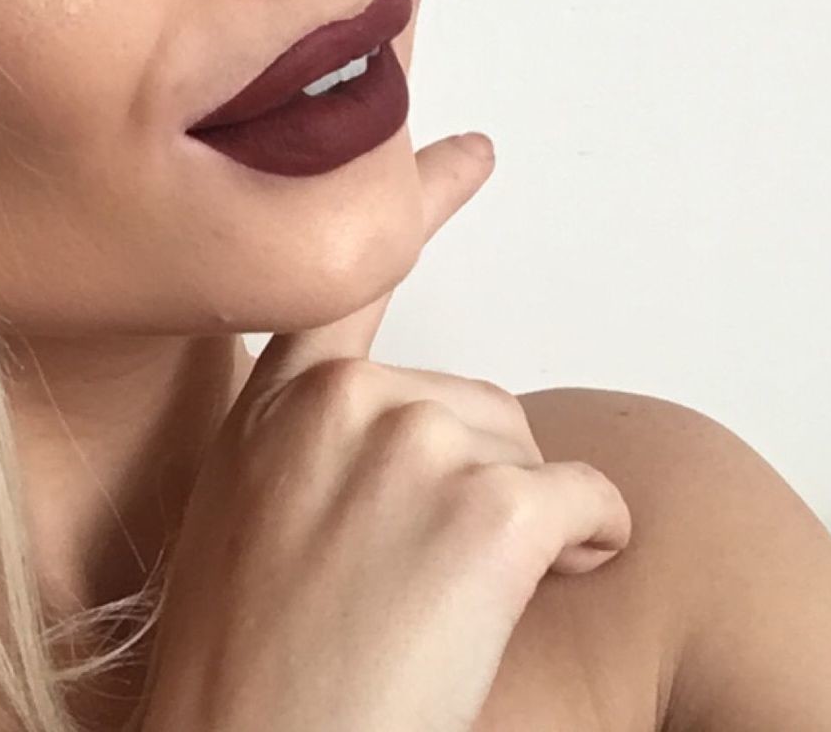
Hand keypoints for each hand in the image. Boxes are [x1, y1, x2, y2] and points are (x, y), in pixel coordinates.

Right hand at [135, 132, 632, 731]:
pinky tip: (541, 594)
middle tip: (431, 579)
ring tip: (455, 608)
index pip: (343, 277)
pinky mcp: (486, 512)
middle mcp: (336, 404)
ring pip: (529, 451)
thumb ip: (302, 451)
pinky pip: (589, 502)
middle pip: (471, 400)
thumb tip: (400, 441)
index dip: (413, 200)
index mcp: (267, 411)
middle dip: (480, 480)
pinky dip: (589, 545)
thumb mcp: (241, 533)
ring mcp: (410, 446)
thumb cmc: (249, 682)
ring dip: (528, 520)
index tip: (464, 151)